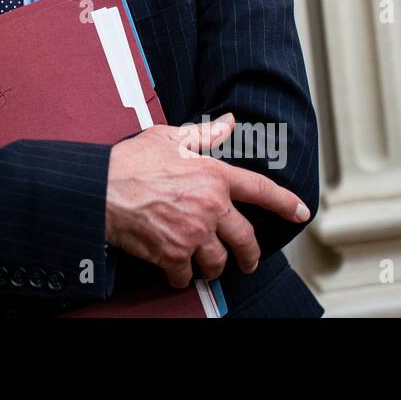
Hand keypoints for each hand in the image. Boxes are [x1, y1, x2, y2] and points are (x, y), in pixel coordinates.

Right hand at [104, 113, 310, 287]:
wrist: (101, 188)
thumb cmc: (131, 162)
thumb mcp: (170, 138)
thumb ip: (204, 135)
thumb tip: (228, 123)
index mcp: (214, 176)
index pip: (261, 190)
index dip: (285, 203)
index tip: (300, 212)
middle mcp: (210, 207)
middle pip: (246, 240)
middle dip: (249, 255)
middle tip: (246, 261)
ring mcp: (193, 234)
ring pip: (218, 262)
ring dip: (212, 265)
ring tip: (203, 264)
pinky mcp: (173, 255)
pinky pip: (186, 275)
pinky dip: (181, 276)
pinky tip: (174, 270)